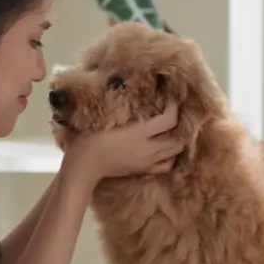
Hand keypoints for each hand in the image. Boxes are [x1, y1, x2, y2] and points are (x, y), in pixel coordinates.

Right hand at [63, 100, 183, 184]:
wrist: (84, 166)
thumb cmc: (89, 139)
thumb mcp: (106, 118)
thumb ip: (124, 108)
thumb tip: (132, 93)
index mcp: (138, 133)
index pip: (169, 120)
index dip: (174, 107)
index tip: (171, 99)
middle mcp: (147, 149)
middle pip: (177, 140)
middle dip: (179, 127)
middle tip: (172, 116)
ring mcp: (146, 162)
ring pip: (175, 153)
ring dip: (176, 142)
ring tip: (170, 132)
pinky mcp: (142, 171)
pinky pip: (166, 166)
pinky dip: (170, 157)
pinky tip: (164, 150)